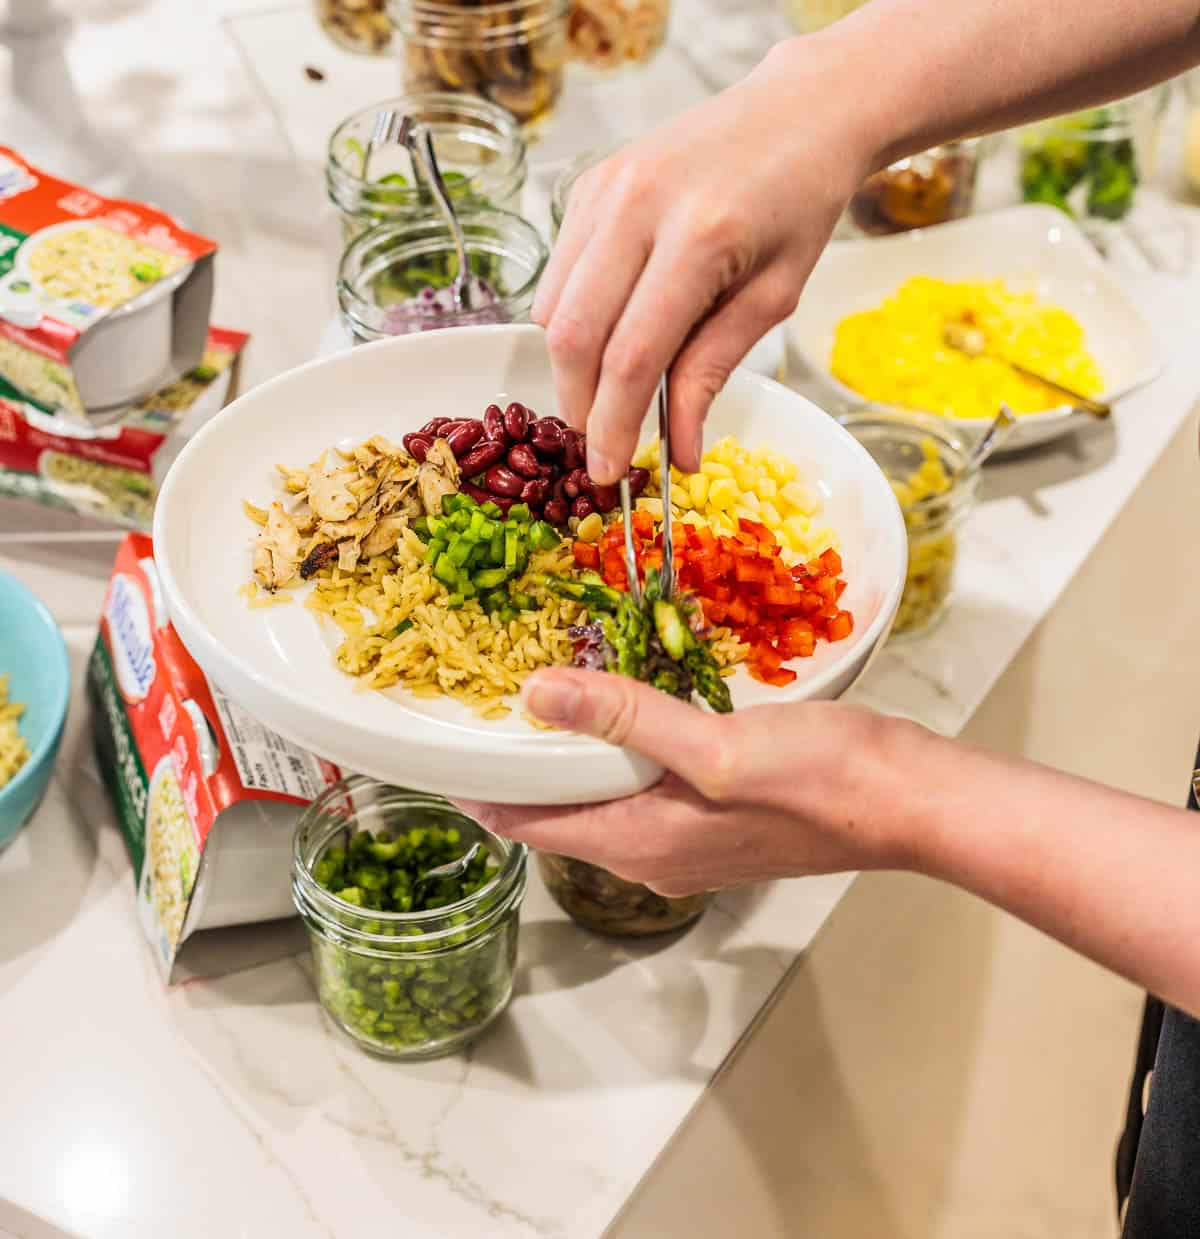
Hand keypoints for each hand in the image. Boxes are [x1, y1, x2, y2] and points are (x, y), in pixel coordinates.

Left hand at [457, 667, 925, 898]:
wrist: (910, 801)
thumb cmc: (823, 781)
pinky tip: (622, 701)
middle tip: (476, 700)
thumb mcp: (716, 745)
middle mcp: (654, 850)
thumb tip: (537, 695)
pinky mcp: (720, 809)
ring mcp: (689, 834)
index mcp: (641, 842)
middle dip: (514, 764)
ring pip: (602, 793)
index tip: (432, 746)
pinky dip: (618, 744)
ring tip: (533, 691)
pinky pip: (644, 781)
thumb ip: (626, 719)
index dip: (475, 788)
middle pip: (558, 810)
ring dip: (567, 750)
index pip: (527, 824)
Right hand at [533, 38, 871, 483]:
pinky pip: (558, 271)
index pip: (632, 356)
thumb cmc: (800, 203)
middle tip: (603, 442)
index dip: (614, 425)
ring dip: (571, 365)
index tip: (610, 473)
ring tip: (610, 392)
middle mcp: (636, 206)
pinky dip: (571, 317)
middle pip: (572, 336)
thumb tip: (678, 451)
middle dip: (580, 404)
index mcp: (698, 237)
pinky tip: (611, 329)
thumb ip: (714, 370)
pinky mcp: (587, 183)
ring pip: (551, 307)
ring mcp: (603, 188)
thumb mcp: (774, 297)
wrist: (797, 110)